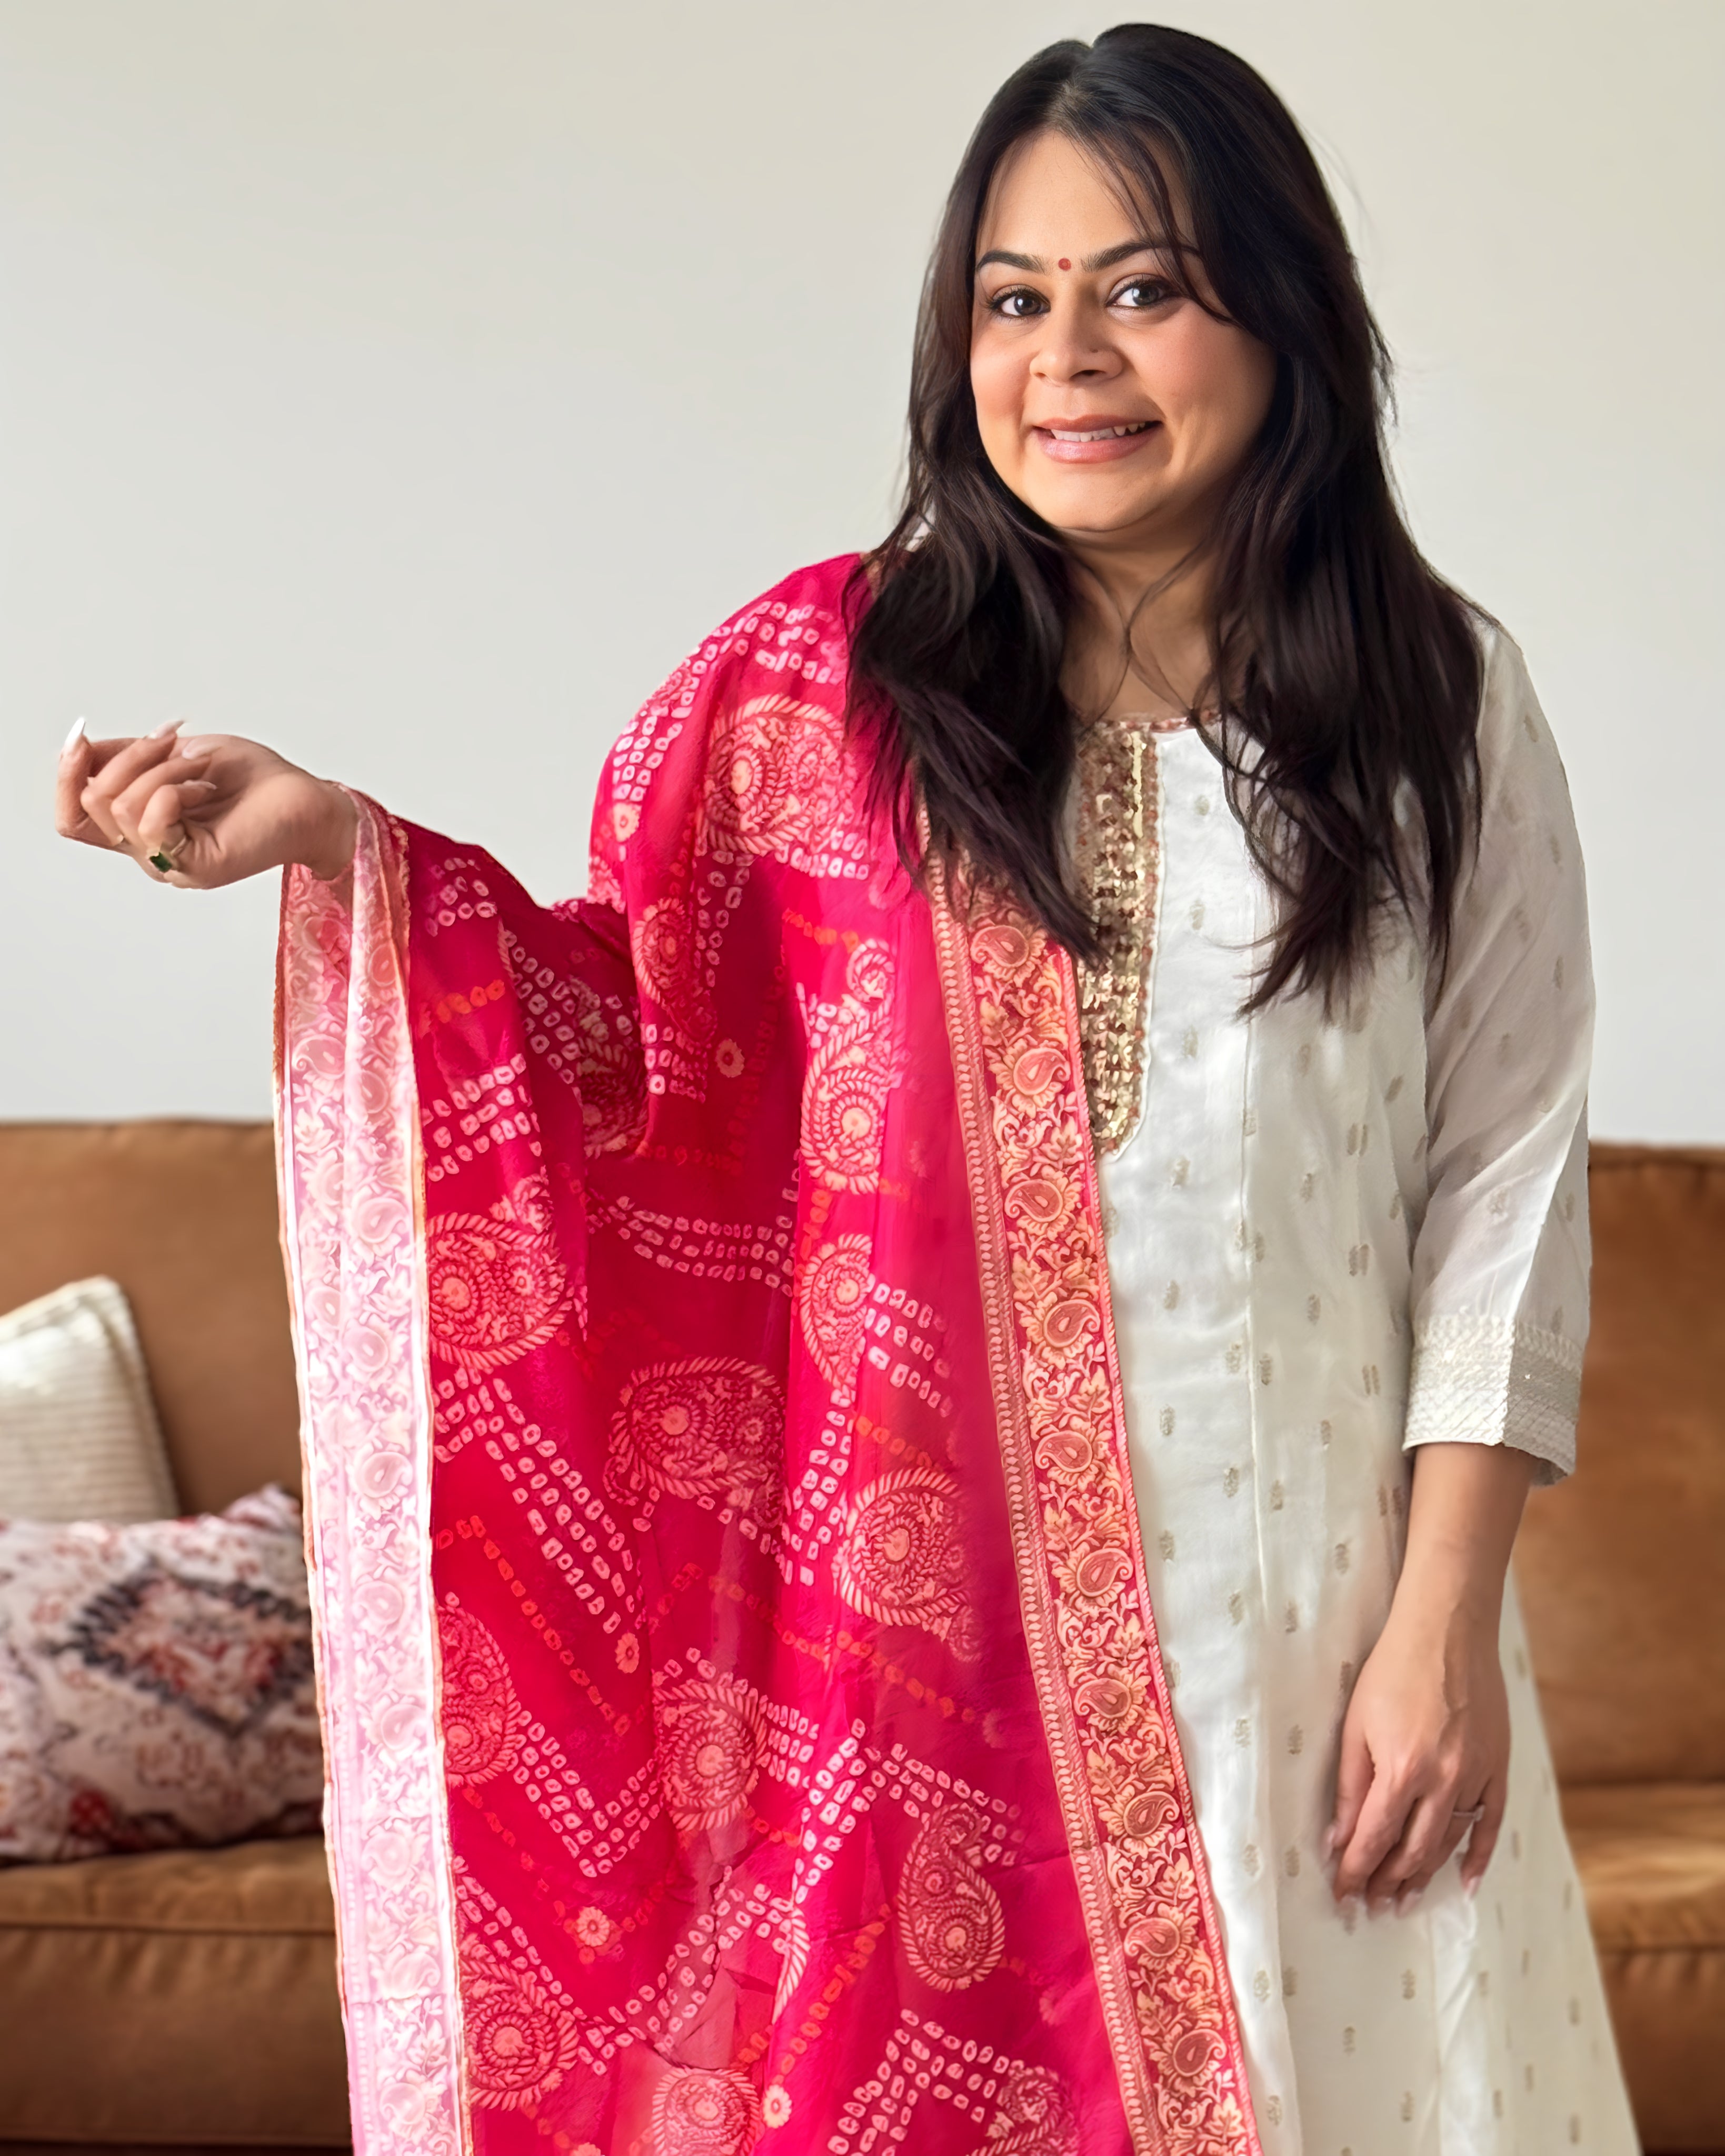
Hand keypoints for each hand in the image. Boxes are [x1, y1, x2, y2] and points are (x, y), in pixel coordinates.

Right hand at [55, 719, 356, 887]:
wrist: (306, 799)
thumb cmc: (253, 780)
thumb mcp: (176, 754)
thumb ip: (128, 758)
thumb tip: (81, 747)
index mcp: (142, 827)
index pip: (74, 818)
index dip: (65, 776)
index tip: (83, 735)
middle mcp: (151, 851)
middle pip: (94, 803)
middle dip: (129, 756)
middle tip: (174, 740)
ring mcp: (173, 864)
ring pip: (123, 808)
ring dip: (160, 768)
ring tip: (199, 766)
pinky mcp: (197, 867)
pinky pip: (154, 823)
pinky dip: (173, 789)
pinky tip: (202, 786)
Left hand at [1327, 1592, 1507, 1911]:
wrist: (1447, 1631)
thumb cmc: (1393, 1671)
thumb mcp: (1356, 1725)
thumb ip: (1350, 1788)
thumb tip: (1340, 1840)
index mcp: (1401, 1770)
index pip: (1373, 1840)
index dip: (1356, 1872)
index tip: (1344, 1894)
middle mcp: (1442, 1781)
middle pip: (1412, 1851)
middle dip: (1388, 1883)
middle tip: (1373, 1905)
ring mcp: (1475, 1777)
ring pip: (1448, 1844)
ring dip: (1425, 1876)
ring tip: (1405, 1899)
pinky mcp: (1498, 1767)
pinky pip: (1491, 1824)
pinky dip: (1479, 1857)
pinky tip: (1467, 1882)